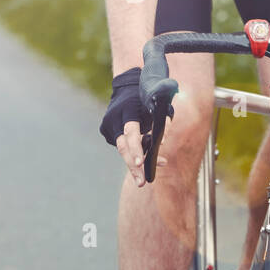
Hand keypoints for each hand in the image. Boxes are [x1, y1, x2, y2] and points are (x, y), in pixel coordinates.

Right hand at [99, 67, 168, 186]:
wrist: (126, 87)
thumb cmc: (146, 96)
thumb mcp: (158, 105)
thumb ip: (163, 122)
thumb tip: (162, 143)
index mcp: (127, 109)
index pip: (131, 132)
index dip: (135, 148)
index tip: (141, 162)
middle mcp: (114, 118)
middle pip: (123, 146)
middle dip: (133, 166)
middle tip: (141, 182)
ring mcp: (108, 125)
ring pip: (122, 149)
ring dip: (134, 162)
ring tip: (143, 178)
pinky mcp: (107, 130)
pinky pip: (121, 145)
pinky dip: (131, 152)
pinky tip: (140, 155)